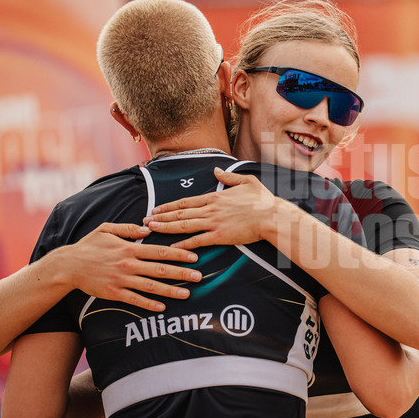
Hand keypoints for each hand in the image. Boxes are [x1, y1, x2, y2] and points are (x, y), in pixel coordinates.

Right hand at [55, 222, 200, 311]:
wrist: (68, 266)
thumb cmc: (89, 246)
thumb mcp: (107, 229)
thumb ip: (128, 228)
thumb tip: (147, 228)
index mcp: (129, 248)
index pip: (160, 251)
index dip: (179, 254)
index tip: (194, 256)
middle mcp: (128, 264)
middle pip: (160, 269)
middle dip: (182, 273)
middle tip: (199, 277)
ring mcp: (121, 279)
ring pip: (151, 286)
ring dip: (170, 290)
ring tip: (187, 294)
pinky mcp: (114, 293)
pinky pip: (135, 300)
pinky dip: (149, 304)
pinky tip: (162, 307)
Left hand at [144, 167, 280, 249]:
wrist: (272, 216)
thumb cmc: (262, 200)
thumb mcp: (247, 181)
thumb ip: (229, 176)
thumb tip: (216, 170)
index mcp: (215, 197)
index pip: (186, 202)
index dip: (169, 206)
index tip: (156, 209)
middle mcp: (210, 209)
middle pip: (180, 213)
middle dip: (161, 217)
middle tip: (145, 221)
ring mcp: (214, 223)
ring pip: (183, 225)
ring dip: (165, 227)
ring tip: (151, 229)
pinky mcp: (220, 236)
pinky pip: (197, 241)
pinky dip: (183, 244)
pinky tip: (172, 247)